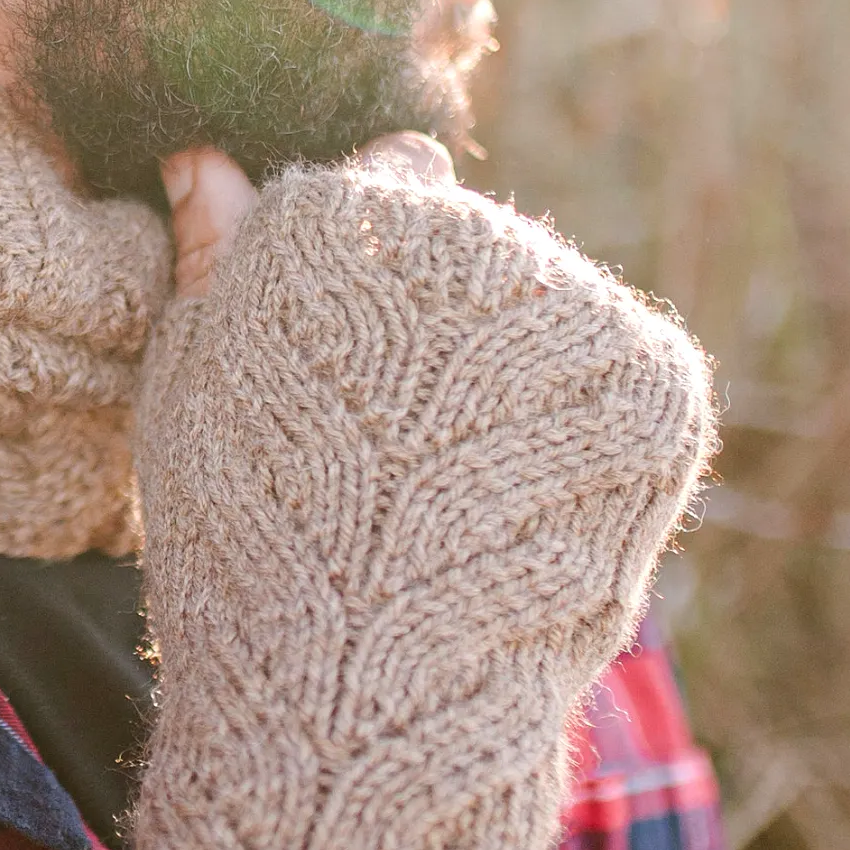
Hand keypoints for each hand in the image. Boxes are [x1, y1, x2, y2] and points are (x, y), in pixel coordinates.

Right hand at [118, 147, 715, 849]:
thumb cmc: (244, 541)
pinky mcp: (658, 381)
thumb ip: (213, 255)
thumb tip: (203, 152)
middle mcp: (468, 228)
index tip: (343, 349)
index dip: (358, 264)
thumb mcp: (191, 386)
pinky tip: (520, 499)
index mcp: (336, 212)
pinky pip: (613, 371)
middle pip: (467, 234)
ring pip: (544, 301)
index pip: (373, 175)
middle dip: (442, 309)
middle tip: (402, 440)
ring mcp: (576, 305)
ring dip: (515, 363)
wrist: (364, 697)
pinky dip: (579, 426)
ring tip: (457, 488)